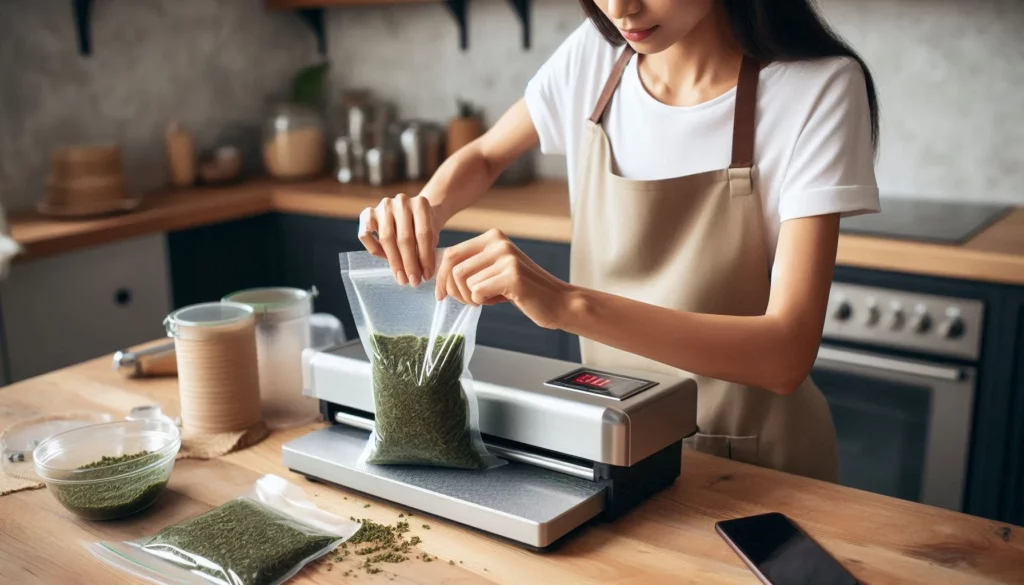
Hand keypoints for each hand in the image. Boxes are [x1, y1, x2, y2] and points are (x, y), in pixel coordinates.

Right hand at [358, 194, 442, 286]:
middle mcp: (401, 202)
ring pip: (386, 238)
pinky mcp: (368, 213)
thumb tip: (422, 273)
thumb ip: (428, 249)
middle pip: (404, 238)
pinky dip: (374, 250)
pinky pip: (365, 235)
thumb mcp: (433, 234)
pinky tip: (385, 259)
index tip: (426, 276)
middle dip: (409, 264)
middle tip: (413, 281)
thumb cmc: (424, 226)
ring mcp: (383, 206)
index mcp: (421, 204)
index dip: (425, 257)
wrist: (413, 211)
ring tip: (401, 277)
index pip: (423, 234)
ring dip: (394, 262)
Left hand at [435, 229, 572, 329]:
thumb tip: (436, 272)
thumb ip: (471, 265)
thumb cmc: (522, 290)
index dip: (441, 277)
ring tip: (490, 299)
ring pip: (464, 282)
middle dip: (454, 291)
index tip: (441, 295)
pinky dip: (484, 302)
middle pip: (453, 268)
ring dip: (471, 298)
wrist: (558, 302)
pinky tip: (502, 300)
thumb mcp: (495, 270)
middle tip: (470, 302)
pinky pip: (477, 292)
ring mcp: (506, 257)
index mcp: (493, 237)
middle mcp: (499, 242)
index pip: (451, 253)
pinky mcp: (512, 275)